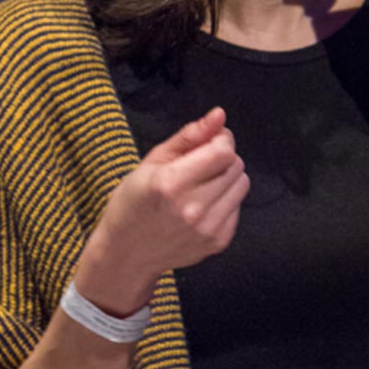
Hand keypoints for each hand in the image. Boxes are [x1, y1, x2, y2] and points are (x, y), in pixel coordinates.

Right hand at [73, 107, 248, 314]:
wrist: (127, 253)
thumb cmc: (133, 203)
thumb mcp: (152, 162)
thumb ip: (190, 136)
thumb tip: (219, 115)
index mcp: (171, 183)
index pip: (223, 151)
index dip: (221, 140)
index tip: (210, 141)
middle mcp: (192, 208)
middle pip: (235, 166)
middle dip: (222, 158)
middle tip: (199, 165)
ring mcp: (207, 229)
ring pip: (241, 185)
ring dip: (226, 178)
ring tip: (201, 185)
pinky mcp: (217, 242)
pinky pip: (237, 208)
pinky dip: (224, 201)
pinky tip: (201, 205)